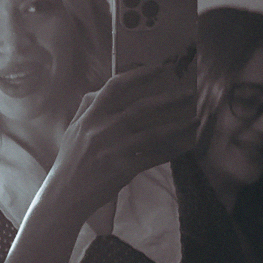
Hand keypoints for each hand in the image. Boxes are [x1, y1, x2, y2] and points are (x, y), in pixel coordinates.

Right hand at [47, 63, 197, 220]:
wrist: (66, 193)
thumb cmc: (71, 160)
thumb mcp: (73, 129)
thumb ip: (88, 108)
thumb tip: (104, 89)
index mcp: (90, 117)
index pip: (115, 87)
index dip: (138, 75)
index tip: (159, 69)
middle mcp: (103, 130)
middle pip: (142, 108)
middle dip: (169, 99)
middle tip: (189, 92)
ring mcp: (115, 150)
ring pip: (154, 132)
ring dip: (179, 125)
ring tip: (196, 118)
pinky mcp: (124, 169)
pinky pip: (155, 156)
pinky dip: (173, 150)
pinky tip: (187, 144)